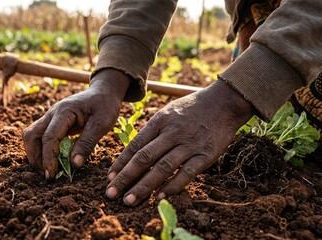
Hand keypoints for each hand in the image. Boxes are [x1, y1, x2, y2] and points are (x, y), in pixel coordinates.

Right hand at [22, 69, 129, 179]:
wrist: (104, 91)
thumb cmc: (105, 106)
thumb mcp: (101, 124)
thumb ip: (87, 144)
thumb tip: (74, 165)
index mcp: (64, 112)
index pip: (49, 137)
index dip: (48, 158)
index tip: (52, 175)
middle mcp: (52, 113)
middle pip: (31, 135)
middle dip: (36, 157)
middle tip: (48, 174)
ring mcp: (50, 117)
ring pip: (31, 136)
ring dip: (36, 154)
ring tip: (50, 169)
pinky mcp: (52, 123)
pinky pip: (39, 137)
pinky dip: (42, 150)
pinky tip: (53, 161)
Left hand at [105, 80, 254, 205]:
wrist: (224, 102)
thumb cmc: (191, 109)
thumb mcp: (167, 112)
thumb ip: (152, 130)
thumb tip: (133, 150)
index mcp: (159, 122)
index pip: (135, 145)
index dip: (121, 163)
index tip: (109, 178)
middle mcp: (171, 133)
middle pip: (144, 158)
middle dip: (125, 177)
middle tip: (111, 193)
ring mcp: (189, 145)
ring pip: (162, 168)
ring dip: (144, 186)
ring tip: (130, 201)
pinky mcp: (206, 155)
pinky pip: (186, 173)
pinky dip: (172, 186)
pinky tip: (159, 197)